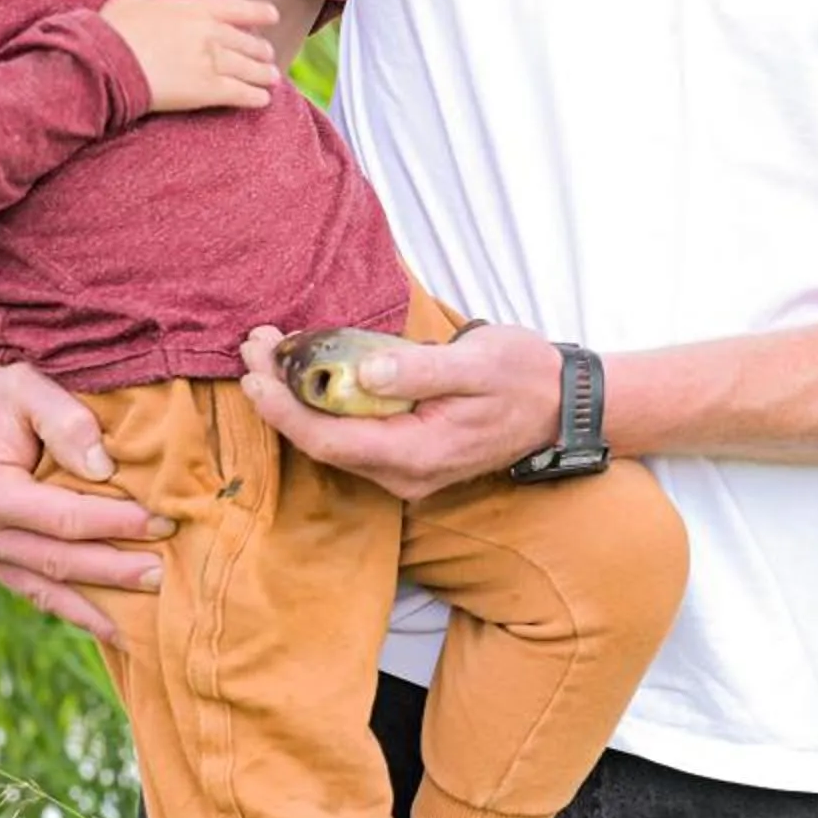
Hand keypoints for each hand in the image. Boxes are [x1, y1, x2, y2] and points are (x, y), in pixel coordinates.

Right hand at [0, 324, 170, 646]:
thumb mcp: (30, 386)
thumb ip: (67, 421)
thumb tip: (105, 469)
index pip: (64, 520)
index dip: (117, 524)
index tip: (166, 523)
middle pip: (57, 562)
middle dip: (115, 572)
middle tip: (168, 577)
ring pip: (43, 588)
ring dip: (96, 605)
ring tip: (145, 623)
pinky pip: (31, 588)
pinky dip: (71, 604)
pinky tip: (109, 623)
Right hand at [100, 0, 280, 111]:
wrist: (106, 66)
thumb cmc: (113, 33)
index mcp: (194, 9)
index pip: (236, 8)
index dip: (257, 12)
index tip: (273, 15)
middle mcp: (209, 33)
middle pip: (246, 41)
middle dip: (260, 50)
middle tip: (268, 55)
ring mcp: (212, 61)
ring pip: (249, 67)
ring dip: (263, 73)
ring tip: (271, 77)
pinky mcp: (208, 89)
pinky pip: (241, 93)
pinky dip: (255, 97)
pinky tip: (263, 100)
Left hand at [237, 319, 559, 501]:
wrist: (563, 404)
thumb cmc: (525, 376)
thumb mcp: (478, 362)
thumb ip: (420, 370)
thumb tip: (365, 370)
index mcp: (420, 454)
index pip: (330, 441)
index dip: (284, 410)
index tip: (254, 373)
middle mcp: (406, 474)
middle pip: (322, 442)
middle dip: (280, 395)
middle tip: (256, 344)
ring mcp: (406, 471)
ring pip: (333, 440)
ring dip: (298, 398)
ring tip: (273, 351)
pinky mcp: (408, 458)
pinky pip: (353, 436)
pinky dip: (325, 404)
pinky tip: (313, 372)